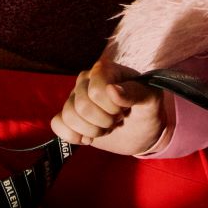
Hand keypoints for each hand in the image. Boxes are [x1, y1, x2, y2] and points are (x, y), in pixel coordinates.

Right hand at [50, 51, 168, 155]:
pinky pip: (57, 124)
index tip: (124, 109)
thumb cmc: (147, 111)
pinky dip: (73, 136)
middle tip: (116, 120)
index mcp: (105, 70)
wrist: (141, 133)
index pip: (96, 91)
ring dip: (91, 131)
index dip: (111, 108)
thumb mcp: (151, 101)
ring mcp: (75, 97)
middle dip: (103, 122)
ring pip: (69, 117)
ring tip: (105, 127)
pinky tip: (88, 137)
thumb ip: (135, 93)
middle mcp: (86, 80)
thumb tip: (112, 90)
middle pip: (82, 106)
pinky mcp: (68, 116)